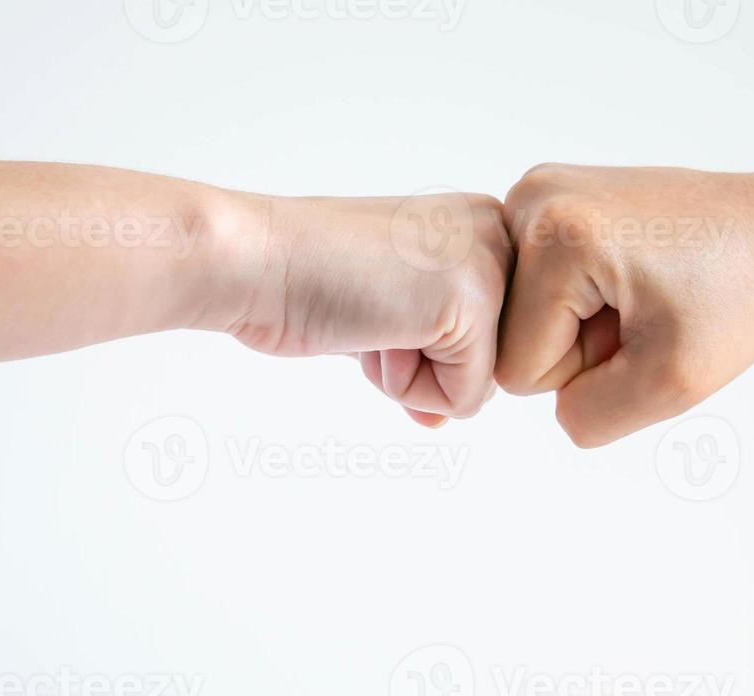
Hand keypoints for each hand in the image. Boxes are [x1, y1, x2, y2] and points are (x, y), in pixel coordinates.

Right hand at [219, 192, 512, 426]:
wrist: (254, 261)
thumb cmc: (305, 280)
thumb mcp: (390, 311)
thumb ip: (433, 352)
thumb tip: (451, 413)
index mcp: (481, 224)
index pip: (486, 336)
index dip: (418, 343)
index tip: (371, 294)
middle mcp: (499, 235)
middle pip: (488, 362)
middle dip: (419, 362)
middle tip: (368, 306)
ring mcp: (492, 267)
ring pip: (478, 384)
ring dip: (410, 374)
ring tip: (369, 313)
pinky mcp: (475, 306)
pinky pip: (463, 399)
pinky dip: (407, 386)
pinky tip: (371, 328)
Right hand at [494, 163, 753, 446]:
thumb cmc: (741, 295)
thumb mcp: (673, 384)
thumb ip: (590, 417)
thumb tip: (550, 403)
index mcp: (554, 236)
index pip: (519, 370)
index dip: (587, 373)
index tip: (644, 329)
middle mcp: (531, 199)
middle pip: (513, 339)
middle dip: (581, 346)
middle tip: (647, 310)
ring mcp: (537, 193)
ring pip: (524, 316)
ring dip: (583, 324)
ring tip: (642, 292)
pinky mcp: (550, 198)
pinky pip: (538, 288)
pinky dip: (582, 298)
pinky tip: (632, 276)